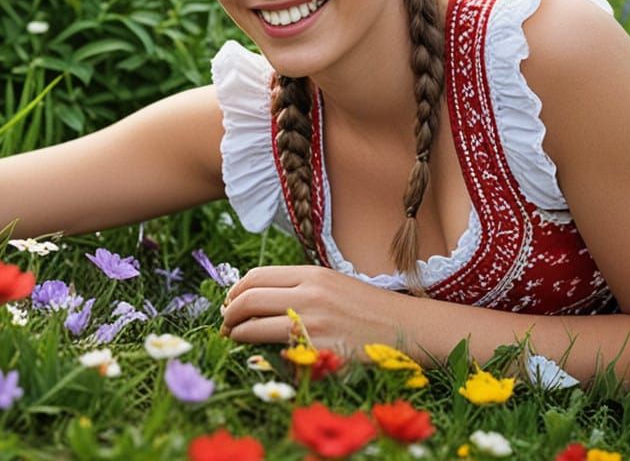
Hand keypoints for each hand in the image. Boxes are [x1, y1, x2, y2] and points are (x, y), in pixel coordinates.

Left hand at [218, 265, 408, 354]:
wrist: (404, 328)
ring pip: (254, 326)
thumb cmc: (367, 308)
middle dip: (228, 313)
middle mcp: (309, 295)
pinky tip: (260, 354)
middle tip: (225, 324)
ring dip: (236, 334)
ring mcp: (313, 324)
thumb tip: (256, 297)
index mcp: (311, 275)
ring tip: (234, 339)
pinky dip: (260, 353)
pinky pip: (276, 352)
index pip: (256, 276)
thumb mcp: (332, 284)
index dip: (235, 290)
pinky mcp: (318, 351)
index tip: (230, 302)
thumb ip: (298, 287)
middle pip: (248, 299)